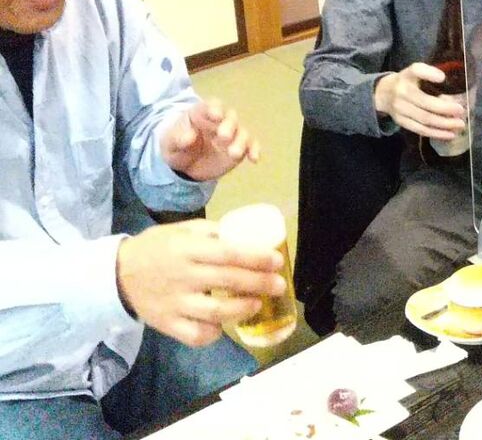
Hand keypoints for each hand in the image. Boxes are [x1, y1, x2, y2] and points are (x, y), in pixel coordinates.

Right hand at [116, 220, 284, 346]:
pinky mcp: (167, 325)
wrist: (117, 275)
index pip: (228, 253)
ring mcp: (174, 303)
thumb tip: (248, 236)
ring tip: (257, 304)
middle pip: (227, 281)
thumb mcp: (183, 230)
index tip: (277, 260)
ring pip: (214, 312)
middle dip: (259, 283)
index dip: (256, 258)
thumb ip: (213, 232)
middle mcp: (182, 276)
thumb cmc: (157, 248)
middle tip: (280, 285)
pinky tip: (223, 326)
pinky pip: (194, 335)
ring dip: (241, 309)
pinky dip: (213, 334)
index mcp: (187, 249)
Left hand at [161, 100, 259, 181]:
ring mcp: (232, 134)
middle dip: (229, 125)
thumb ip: (177, 139)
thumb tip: (188, 137)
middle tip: (223, 136)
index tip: (215, 115)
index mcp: (202, 113)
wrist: (184, 164)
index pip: (211, 105)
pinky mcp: (240, 147)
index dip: (214, 108)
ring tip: (233, 154)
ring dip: (240, 141)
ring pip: (242, 132)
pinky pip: (250, 145)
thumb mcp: (169, 143)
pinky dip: (254, 150)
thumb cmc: (176, 146)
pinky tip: (254, 159)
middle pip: (230, 117)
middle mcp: (221, 120)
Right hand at [373, 63, 465, 138]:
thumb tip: (445, 79)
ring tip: (460, 125)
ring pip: (424, 119)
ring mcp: (400, 109)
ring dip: (444, 124)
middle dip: (445, 109)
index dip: (429, 74)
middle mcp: (402, 92)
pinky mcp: (401, 121)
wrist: (383, 94)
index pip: (416, 70)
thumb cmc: (407, 81)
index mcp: (407, 75)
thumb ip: (429, 72)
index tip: (443, 78)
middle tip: (462, 111)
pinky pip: (420, 130)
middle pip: (425, 102)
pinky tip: (449, 134)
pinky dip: (436, 133)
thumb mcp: (415, 71)